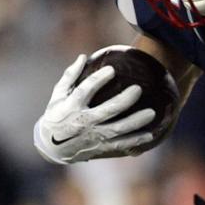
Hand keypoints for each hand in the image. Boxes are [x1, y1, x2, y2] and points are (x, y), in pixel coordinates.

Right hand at [33, 52, 157, 163]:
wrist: (52, 148)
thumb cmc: (56, 116)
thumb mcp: (57, 96)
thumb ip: (70, 76)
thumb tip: (83, 56)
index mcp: (72, 107)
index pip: (85, 91)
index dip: (98, 80)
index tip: (112, 70)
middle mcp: (83, 122)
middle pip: (107, 111)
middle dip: (123, 100)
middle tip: (138, 89)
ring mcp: (93, 136)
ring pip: (118, 130)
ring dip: (135, 122)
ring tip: (152, 113)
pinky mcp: (100, 147)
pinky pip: (121, 144)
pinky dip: (135, 141)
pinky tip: (150, 134)